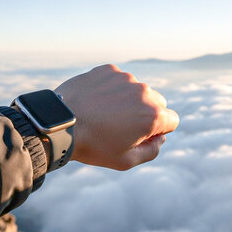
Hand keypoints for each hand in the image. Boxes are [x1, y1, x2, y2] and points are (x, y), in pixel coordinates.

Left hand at [54, 64, 178, 169]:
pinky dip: (112, 89)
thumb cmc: (93, 146)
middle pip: (157, 102)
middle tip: (122, 126)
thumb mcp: (126, 161)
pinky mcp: (109, 70)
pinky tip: (96, 102)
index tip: (141, 136)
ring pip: (137, 90)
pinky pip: (118, 80)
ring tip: (104, 114)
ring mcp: (126, 78)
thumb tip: (160, 137)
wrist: (59, 124)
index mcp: (152, 116)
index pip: (172, 120)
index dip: (159, 131)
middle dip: (146, 113)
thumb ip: (152, 151)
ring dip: (128, 100)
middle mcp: (143, 92)